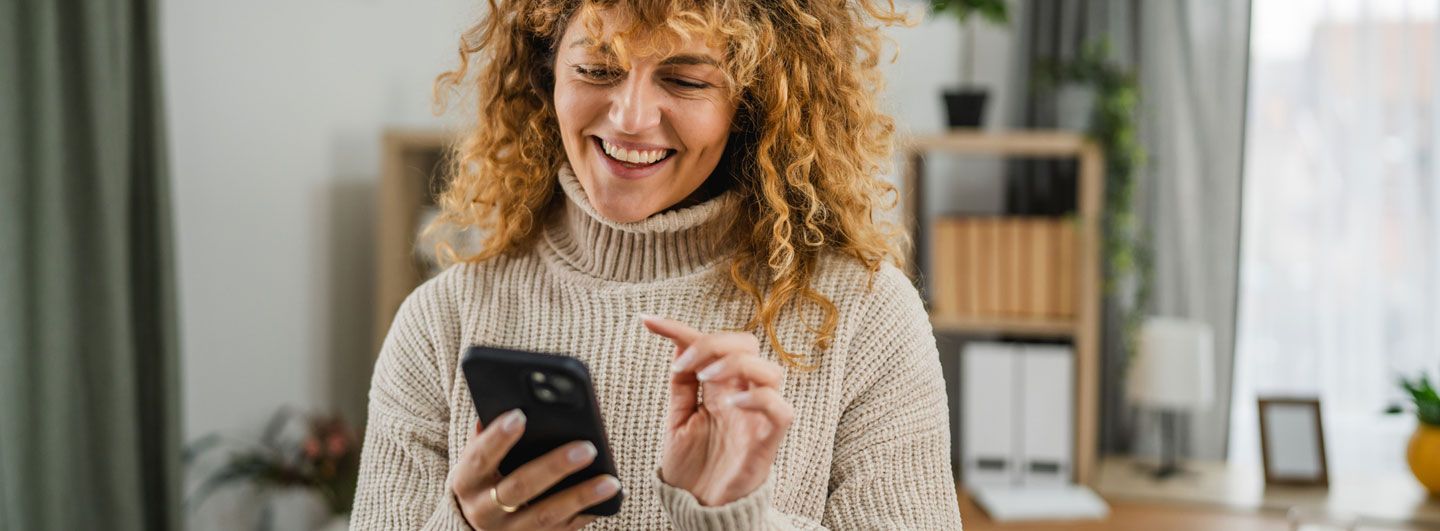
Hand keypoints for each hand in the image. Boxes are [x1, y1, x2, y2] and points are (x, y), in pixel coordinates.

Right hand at [451, 409, 620, 529]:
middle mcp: (484, 511)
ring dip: (580, 497)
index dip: (498, 438)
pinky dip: (590, 512)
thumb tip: (507, 400)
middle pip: (519, 488)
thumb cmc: (484, 476)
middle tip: (586, 448)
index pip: (480, 458)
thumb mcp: (477, 458)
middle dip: (554, 467)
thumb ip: (488, 433)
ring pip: (547, 515)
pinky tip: (612, 497)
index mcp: (466, 482)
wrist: (479, 524)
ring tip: (611, 481)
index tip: (520, 415)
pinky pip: (565, 529)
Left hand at [642, 315, 794, 506]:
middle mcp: (742, 395)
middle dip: (714, 343)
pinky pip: (780, 410)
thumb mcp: (678, 419)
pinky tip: (730, 403)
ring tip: (706, 378)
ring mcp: (757, 416)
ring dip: (736, 365)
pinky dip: (758, 398)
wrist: (699, 510)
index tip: (648, 321)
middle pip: (748, 344)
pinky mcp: (767, 440)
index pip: (710, 345)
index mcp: (721, 388)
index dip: (679, 328)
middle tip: (685, 362)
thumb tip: (675, 342)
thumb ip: (682, 384)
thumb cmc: (693, 469)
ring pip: (771, 370)